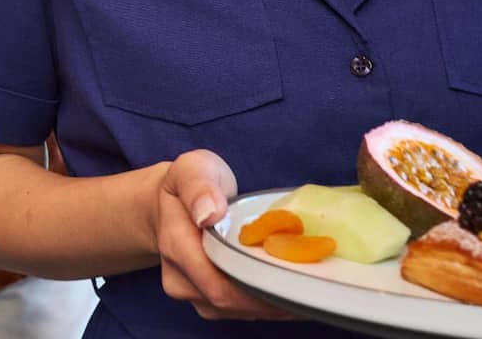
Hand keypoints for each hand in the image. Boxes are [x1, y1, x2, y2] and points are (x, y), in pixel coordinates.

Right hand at [154, 150, 294, 320]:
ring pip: (239, 312)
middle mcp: (180, 280)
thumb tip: (209, 213)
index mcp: (176, 246)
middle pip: (232, 303)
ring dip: (274, 302)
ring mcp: (193, 295)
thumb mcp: (192, 169)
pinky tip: (289, 287)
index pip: (218, 284)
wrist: (168, 206)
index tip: (296, 278)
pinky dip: (267, 302)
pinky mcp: (207, 302)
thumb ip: (198, 186)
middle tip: (313, 282)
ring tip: (305, 283)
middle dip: (274, 297)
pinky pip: (241, 311)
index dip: (258, 288)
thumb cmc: (186, 185)